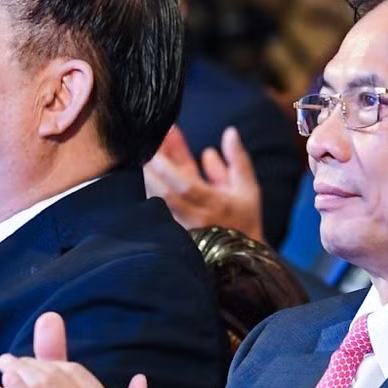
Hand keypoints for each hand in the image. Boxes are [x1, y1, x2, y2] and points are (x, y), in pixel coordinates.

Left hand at [144, 125, 267, 240]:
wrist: (237, 255)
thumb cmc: (244, 218)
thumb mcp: (248, 188)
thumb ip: (238, 160)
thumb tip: (230, 132)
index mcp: (214, 205)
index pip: (186, 185)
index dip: (169, 167)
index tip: (156, 146)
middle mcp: (193, 217)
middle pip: (164, 192)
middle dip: (151, 168)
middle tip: (141, 144)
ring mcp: (179, 226)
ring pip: (155, 199)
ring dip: (146, 176)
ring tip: (139, 151)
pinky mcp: (168, 231)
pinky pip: (152, 207)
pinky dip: (146, 188)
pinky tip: (140, 170)